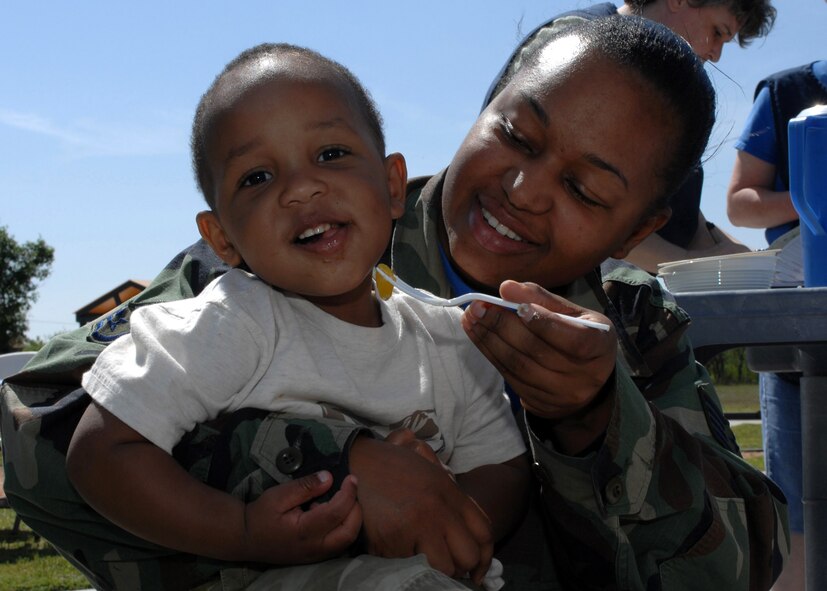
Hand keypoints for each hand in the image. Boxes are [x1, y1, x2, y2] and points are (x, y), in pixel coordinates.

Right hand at [243, 472, 361, 563]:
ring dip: (351, 519)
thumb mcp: (279, 495)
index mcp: (304, 532)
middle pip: (349, 531)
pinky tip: (331, 513)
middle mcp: (314, 547)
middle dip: (356, 508)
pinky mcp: (317, 556)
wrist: (247, 538)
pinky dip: (344, 526)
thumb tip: (329, 478)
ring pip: (347, 540)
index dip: (349, 494)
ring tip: (337, 501)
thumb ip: (305, 487)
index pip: (336, 513)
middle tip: (349, 489)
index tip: (352, 478)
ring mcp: (316, 555)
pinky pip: (340, 543)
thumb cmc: (261, 515)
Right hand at [349, 436, 492, 582]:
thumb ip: (453, 499)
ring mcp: (417, 524)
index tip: (476, 571)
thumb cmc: (393, 468)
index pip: (484, 532)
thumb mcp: (431, 473)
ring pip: (443, 568)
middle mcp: (438, 508)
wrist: (357, 463)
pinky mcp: (394, 538)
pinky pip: (410, 566)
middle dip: (460, 566)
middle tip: (445, 563)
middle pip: (469, 555)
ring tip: (421, 556)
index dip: (484, 557)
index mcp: (449, 491)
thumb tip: (471, 534)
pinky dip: (404, 563)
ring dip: (434, 568)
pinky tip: (396, 548)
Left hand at [461, 280, 616, 452]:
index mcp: (600, 346)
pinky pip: (508, 375)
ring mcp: (560, 394)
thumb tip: (507, 287)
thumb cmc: (580, 335)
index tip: (518, 306)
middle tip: (479, 305)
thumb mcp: (574, 314)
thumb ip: (543, 299)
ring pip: (517, 365)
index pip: (573, 339)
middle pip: (536, 351)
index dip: (544, 323)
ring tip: (471, 317)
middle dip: (502, 325)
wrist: (587, 382)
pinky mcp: (538, 402)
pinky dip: (489, 352)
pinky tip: (477, 334)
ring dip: (489, 339)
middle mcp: (584, 376)